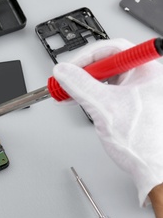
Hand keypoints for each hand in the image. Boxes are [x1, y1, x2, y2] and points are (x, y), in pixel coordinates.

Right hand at [53, 39, 162, 205]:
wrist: (153, 168)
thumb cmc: (144, 142)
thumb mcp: (104, 107)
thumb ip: (80, 85)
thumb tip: (63, 71)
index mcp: (148, 70)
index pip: (113, 49)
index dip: (87, 57)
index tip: (70, 68)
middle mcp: (145, 78)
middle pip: (108, 63)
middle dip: (83, 73)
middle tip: (67, 81)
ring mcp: (139, 91)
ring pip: (106, 78)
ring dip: (85, 85)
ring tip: (70, 95)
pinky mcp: (131, 103)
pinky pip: (107, 91)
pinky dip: (91, 95)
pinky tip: (80, 102)